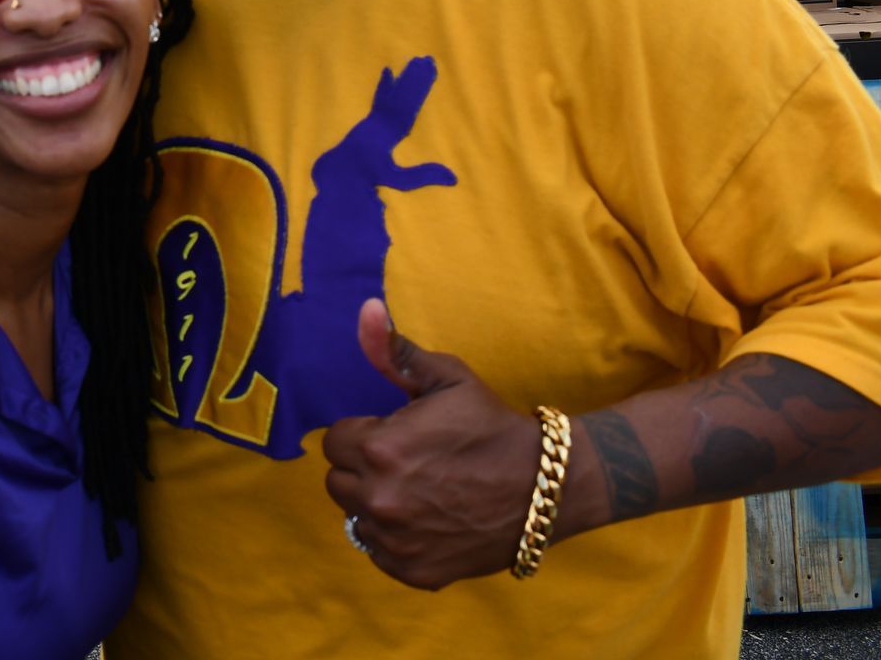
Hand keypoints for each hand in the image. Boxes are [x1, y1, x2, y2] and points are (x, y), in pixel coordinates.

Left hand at [321, 299, 541, 589]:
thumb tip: (365, 309)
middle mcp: (379, 499)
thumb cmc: (491, 426)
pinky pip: (379, 552)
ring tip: (418, 490)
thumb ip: (395, 350)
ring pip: (355, 518)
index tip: (396, 434)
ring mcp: (396, 541)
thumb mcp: (446, 378)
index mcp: (379, 449)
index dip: (364, 434)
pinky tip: (428, 520)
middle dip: (364, 469)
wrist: (546, 487)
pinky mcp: (414, 571)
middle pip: (338, 482)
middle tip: (407, 462)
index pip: (334, 441)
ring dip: (375, 504)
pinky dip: (395, 539)